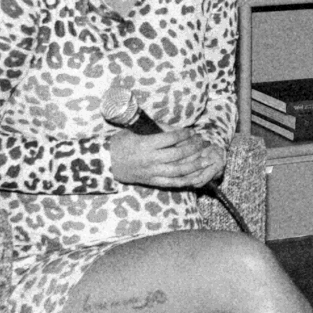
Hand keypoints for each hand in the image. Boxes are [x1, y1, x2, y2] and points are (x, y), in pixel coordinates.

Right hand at [107, 125, 225, 188]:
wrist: (107, 162)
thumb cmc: (122, 143)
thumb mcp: (136, 131)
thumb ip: (156, 129)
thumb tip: (177, 129)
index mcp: (146, 144)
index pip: (170, 138)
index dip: (184, 134)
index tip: (192, 131)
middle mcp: (150, 159)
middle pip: (178, 154)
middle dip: (193, 147)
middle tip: (202, 142)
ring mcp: (152, 172)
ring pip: (178, 170)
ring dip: (194, 164)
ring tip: (205, 159)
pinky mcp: (152, 181)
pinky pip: (173, 183)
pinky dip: (187, 180)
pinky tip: (197, 176)